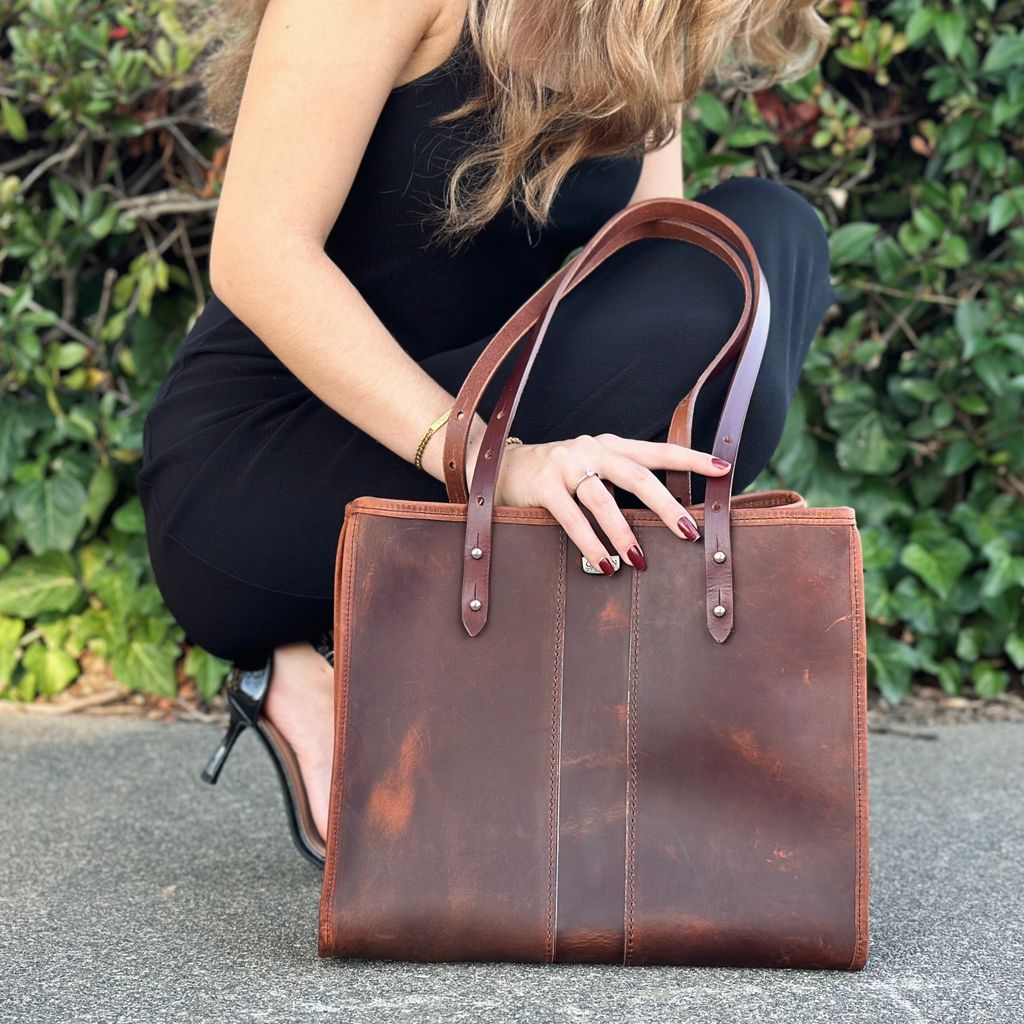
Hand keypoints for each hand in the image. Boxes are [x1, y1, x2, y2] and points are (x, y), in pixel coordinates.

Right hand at [491, 433, 731, 572]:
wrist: (497, 466)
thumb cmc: (554, 476)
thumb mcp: (590, 471)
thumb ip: (619, 484)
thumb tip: (663, 517)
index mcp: (610, 445)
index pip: (658, 451)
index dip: (692, 459)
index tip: (724, 470)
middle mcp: (591, 449)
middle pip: (637, 475)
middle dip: (666, 505)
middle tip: (689, 532)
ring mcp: (566, 465)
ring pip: (603, 499)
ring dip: (624, 533)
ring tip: (639, 561)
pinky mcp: (542, 485)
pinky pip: (570, 517)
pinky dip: (589, 543)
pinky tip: (603, 564)